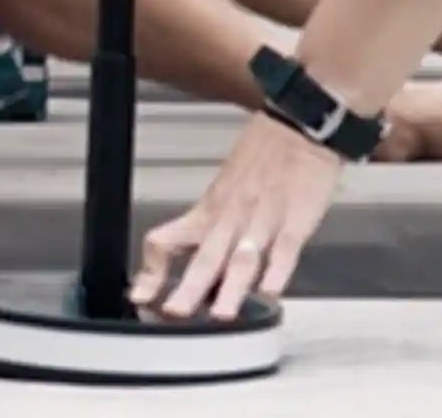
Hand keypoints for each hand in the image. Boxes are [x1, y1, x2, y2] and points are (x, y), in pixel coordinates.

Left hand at [130, 115, 342, 321]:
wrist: (300, 124)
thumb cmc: (264, 155)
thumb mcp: (224, 187)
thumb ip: (210, 226)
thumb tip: (196, 264)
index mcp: (209, 210)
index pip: (168, 240)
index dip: (152, 270)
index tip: (141, 296)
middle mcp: (231, 218)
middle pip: (205, 258)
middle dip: (189, 290)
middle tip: (175, 313)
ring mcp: (264, 220)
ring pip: (243, 259)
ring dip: (232, 288)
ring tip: (223, 316)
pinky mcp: (297, 219)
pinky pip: (285, 248)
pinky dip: (278, 270)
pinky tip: (271, 291)